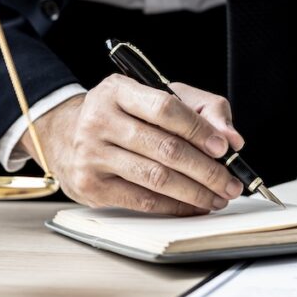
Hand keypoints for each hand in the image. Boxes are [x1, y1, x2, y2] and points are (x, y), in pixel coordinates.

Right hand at [18, 75, 245, 215]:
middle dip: (206, 169)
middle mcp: (99, 120)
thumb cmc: (122, 115)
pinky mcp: (90, 186)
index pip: (165, 108)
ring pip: (156, 178)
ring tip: (218, 196)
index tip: (224, 147)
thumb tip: (231, 139)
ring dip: (195, 192)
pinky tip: (193, 205)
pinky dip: (174, 206)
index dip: (198, 129)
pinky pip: (142, 200)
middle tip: (231, 182)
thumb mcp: (158, 96)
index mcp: (117, 90)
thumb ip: (201, 108)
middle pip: (164, 148)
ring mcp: (91, 155)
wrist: (65, 135)